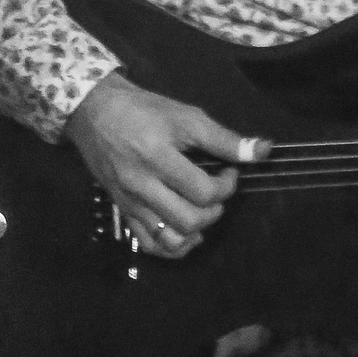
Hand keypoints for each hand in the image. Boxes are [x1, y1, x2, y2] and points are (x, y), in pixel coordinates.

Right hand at [62, 71, 261, 258]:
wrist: (93, 112)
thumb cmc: (143, 110)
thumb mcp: (185, 116)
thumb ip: (224, 139)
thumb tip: (263, 151)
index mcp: (158, 158)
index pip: (203, 191)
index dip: (227, 186)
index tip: (229, 171)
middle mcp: (141, 186)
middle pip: (188, 220)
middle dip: (214, 210)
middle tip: (214, 191)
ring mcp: (129, 202)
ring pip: (169, 240)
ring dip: (195, 231)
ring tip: (200, 211)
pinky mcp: (121, 210)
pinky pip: (149, 244)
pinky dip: (173, 246)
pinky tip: (184, 232)